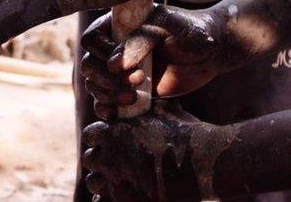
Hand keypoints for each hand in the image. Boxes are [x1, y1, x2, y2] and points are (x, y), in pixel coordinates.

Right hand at [80, 5, 244, 117]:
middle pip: (88, 65)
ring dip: (107, 95)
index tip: (121, 65)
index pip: (92, 39)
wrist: (213, 51)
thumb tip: (114, 64)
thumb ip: (143, 39)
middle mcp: (116, 47)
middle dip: (104, 79)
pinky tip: (114, 114)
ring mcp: (122, 71)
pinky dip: (105, 109)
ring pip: (95, 85)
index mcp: (120, 25)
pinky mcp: (131, 90)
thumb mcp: (171, 27)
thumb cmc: (194, 32)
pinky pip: (107, 102)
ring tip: (133, 96)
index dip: (101, 54)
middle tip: (135, 82)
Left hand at [82, 100, 210, 200]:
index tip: (109, 141)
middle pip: (90, 159)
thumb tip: (151, 99)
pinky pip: (101, 201)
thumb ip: (150, 107)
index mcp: (113, 132)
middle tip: (114, 161)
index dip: (99, 138)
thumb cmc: (185, 135)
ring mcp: (114, 180)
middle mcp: (109, 156)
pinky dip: (107, 198)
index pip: (90, 134)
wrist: (199, 164)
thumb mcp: (166, 112)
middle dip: (100, 160)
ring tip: (118, 179)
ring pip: (93, 182)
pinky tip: (122, 193)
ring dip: (102, 180)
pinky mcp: (123, 200)